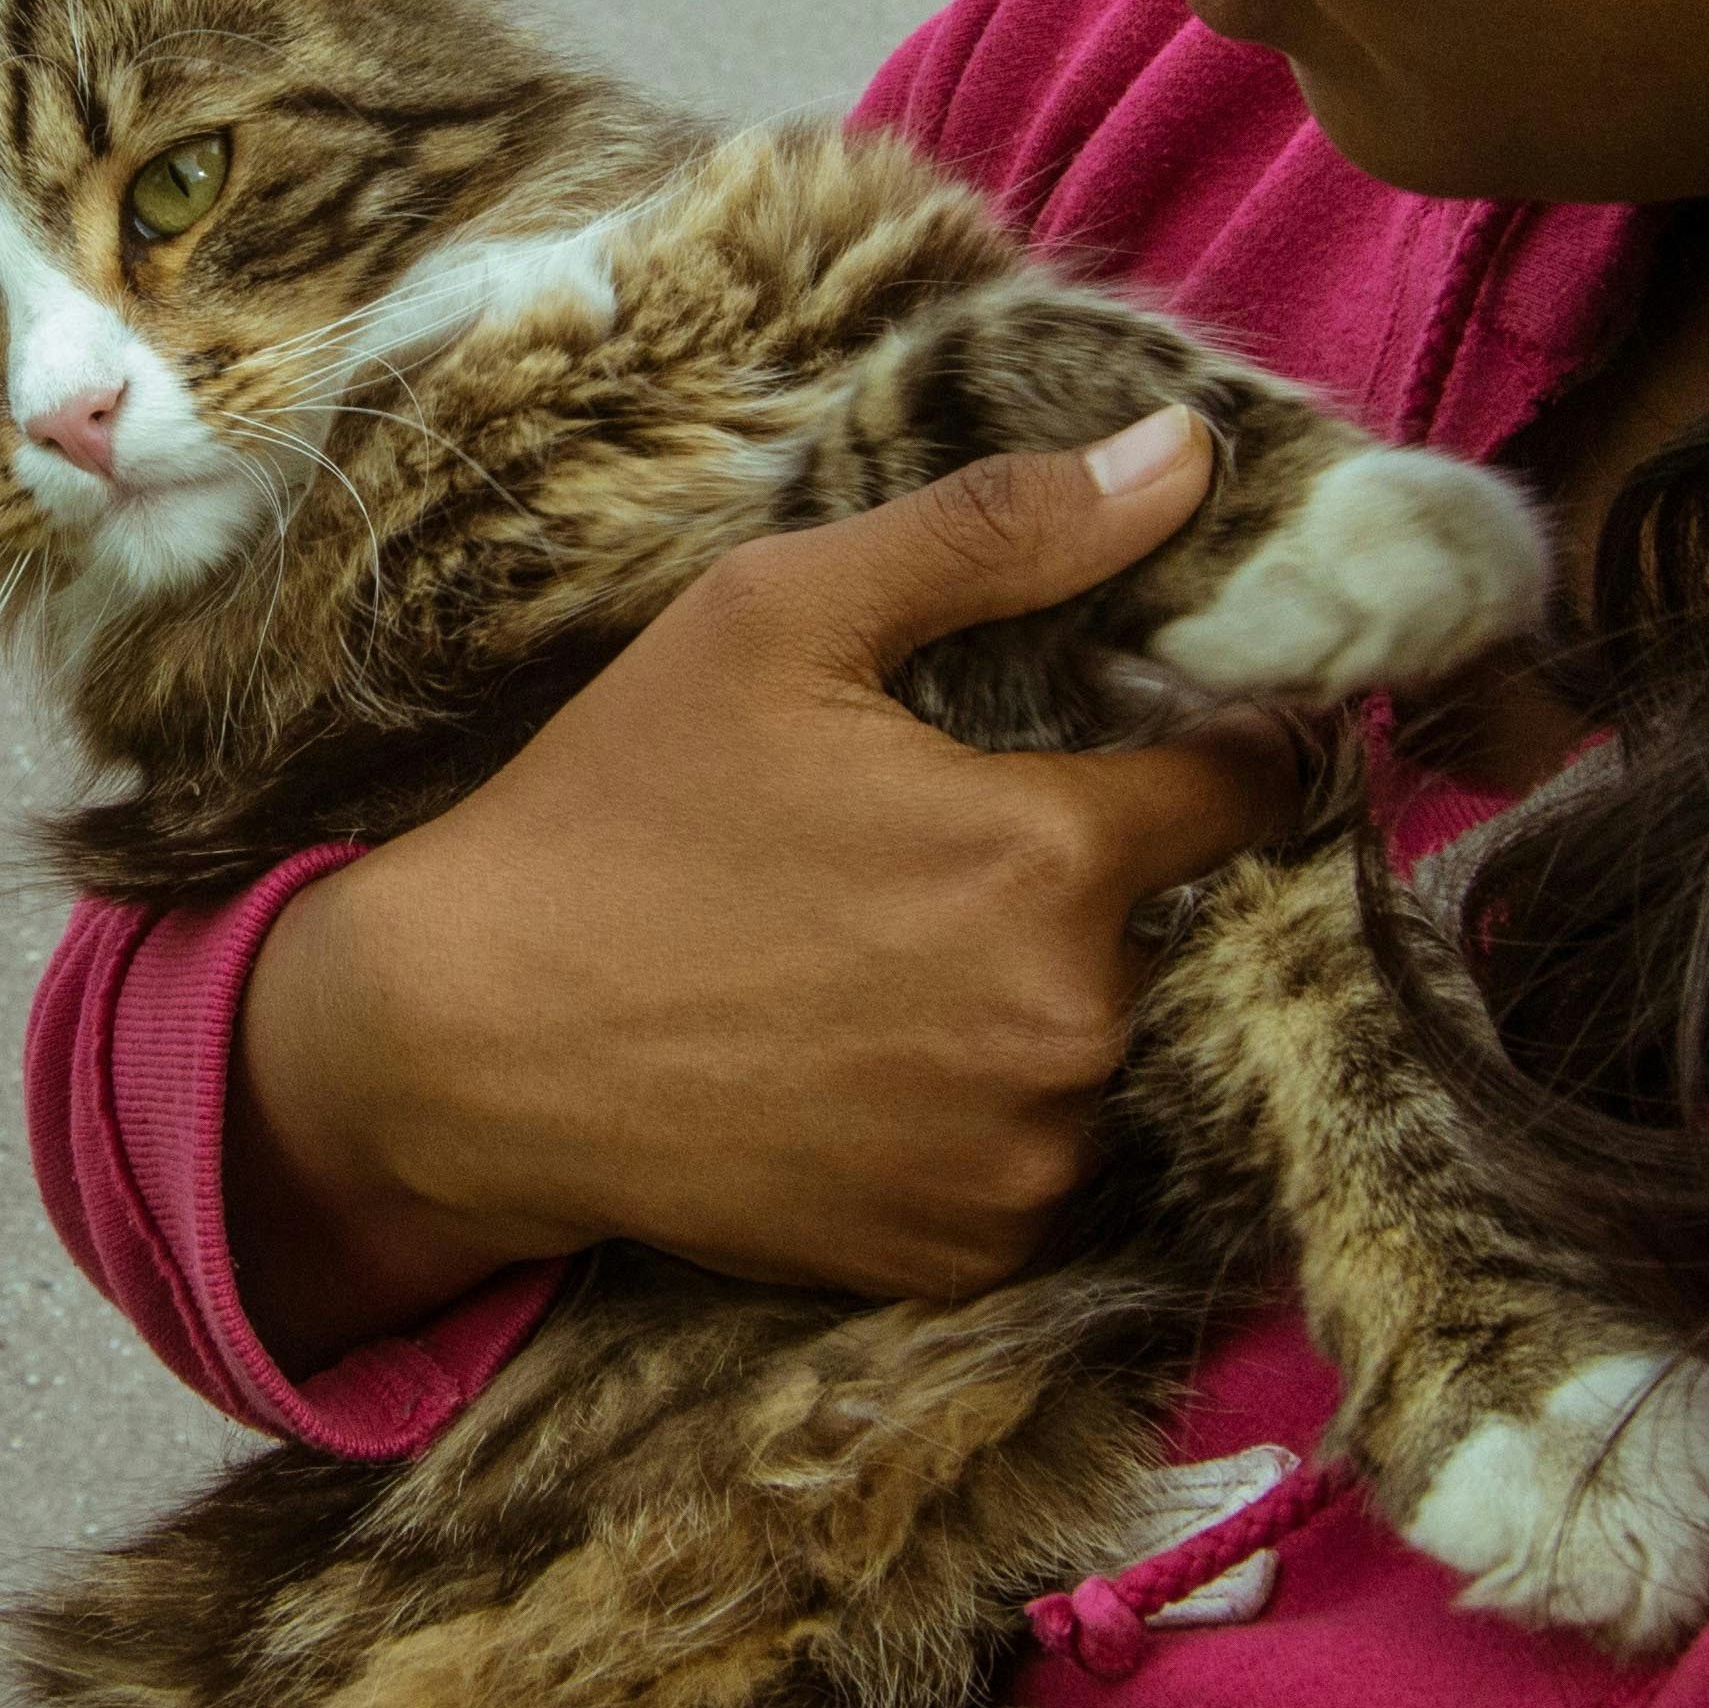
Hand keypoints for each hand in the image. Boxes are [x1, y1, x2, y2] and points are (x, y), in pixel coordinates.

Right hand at [222, 408, 1312, 1355]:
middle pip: (1157, 922)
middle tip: (918, 850)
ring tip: (872, 960)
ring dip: (1028, 1001)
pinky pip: (1033, 1161)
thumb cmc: (614, 812)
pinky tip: (857, 1059)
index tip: (1145, 731)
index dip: (1206, 741)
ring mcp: (1019, 1159)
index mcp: (1047, 858)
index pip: (1244, 786)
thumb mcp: (774, 618)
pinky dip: (975, 1114)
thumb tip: (1187, 455)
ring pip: (1096, 1044)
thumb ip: (999, 535)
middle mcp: (1067, 1025)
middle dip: (1076, 880)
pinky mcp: (964, 1252)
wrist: (464, 1046)